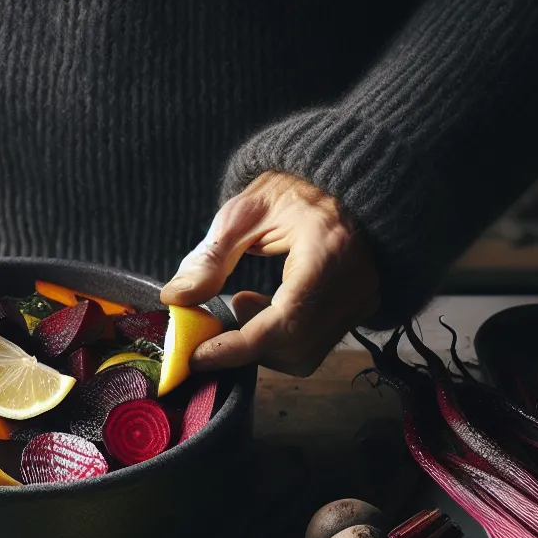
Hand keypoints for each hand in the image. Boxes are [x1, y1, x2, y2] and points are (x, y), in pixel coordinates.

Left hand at [160, 171, 380, 375]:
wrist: (338, 182)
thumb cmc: (290, 189)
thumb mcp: (244, 213)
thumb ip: (209, 258)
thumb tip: (175, 298)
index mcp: (329, 251)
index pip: (285, 321)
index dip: (238, 347)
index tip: (198, 355)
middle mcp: (355, 283)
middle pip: (295, 347)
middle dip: (247, 345)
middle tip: (222, 317)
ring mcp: (362, 299)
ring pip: (306, 355)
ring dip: (264, 344)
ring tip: (244, 303)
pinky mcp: (361, 308)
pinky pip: (316, 344)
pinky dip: (282, 339)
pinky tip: (268, 306)